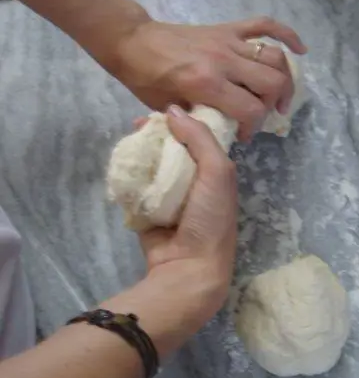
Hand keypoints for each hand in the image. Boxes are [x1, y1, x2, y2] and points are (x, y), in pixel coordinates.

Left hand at [107, 17, 306, 141]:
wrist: (132, 43)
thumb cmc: (146, 80)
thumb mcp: (170, 110)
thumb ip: (201, 121)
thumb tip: (224, 131)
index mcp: (206, 83)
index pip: (251, 110)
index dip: (253, 128)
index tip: (243, 135)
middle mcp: (223, 61)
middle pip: (272, 83)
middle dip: (274, 106)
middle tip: (263, 116)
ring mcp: (228, 41)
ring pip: (274, 58)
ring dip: (284, 80)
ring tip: (280, 96)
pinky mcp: (228, 29)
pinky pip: (265, 25)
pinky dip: (287, 35)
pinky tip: (300, 50)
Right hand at [138, 105, 237, 310]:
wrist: (188, 267)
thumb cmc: (209, 217)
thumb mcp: (217, 172)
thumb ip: (200, 139)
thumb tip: (174, 109)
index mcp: (216, 173)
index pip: (199, 139)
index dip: (182, 122)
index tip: (163, 110)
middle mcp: (195, 183)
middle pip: (172, 149)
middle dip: (156, 135)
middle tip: (137, 125)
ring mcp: (170, 198)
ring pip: (152, 166)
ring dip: (140, 153)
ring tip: (128, 140)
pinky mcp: (148, 211)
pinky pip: (137, 187)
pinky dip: (129, 176)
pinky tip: (121, 163)